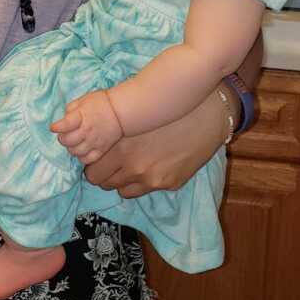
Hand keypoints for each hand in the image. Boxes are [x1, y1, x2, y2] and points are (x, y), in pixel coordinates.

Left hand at [50, 89, 122, 164]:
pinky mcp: (101, 149)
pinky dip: (81, 156)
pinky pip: (87, 159)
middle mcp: (87, 131)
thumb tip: (63, 119)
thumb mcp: (83, 100)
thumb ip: (70, 109)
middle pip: (67, 141)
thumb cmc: (100, 103)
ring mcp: (94, 142)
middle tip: (64, 134)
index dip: (57, 127)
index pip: (64, 125)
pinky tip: (82, 149)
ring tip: (73, 142)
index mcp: (81, 117)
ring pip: (75, 152)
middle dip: (62, 138)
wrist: (120, 112)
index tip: (54, 127)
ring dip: (71, 148)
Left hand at [84, 97, 228, 197]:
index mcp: (122, 145)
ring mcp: (152, 178)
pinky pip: (141, 191)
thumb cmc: (169, 108)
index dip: (92, 163)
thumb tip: (95, 142)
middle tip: (111, 162)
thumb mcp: (136, 117)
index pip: (91, 169)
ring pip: (120, 190)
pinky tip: (148, 167)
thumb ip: (114, 133)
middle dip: (103, 173)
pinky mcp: (168, 184)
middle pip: (102, 183)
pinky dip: (139, 182)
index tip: (97, 157)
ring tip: (129, 165)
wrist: (209, 113)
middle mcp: (134, 166)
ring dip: (120, 179)